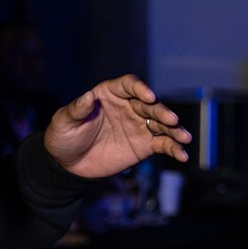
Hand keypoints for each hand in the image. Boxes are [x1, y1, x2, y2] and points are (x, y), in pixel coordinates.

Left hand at [42, 74, 190, 179]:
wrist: (68, 163)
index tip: (147, 96)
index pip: (128, 85)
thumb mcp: (64, 121)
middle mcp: (128, 106)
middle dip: (161, 111)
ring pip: (161, 124)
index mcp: (109, 94)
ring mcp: (137, 125)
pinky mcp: (143, 145)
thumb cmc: (63, 136)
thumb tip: (88, 96)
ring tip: (184, 137)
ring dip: (174, 129)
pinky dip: (173, 148)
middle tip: (171, 119)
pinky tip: (182, 154)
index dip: (139, 88)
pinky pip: (162, 144)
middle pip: (149, 105)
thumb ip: (76, 109)